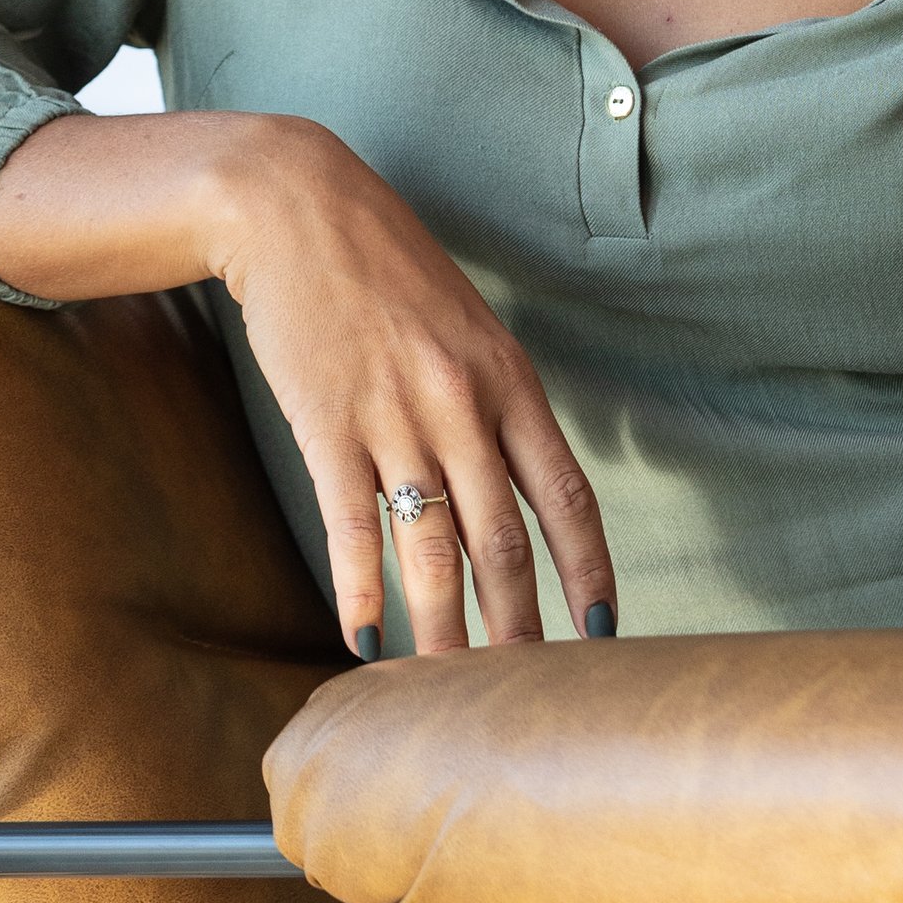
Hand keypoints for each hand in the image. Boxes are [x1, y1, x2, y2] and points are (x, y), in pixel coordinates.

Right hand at [0, 105, 613, 661]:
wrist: (297, 210)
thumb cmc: (386, 272)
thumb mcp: (466, 329)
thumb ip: (495, 405)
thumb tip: (517, 492)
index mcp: (509, 380)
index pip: (568, 496)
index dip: (590, 570)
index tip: (605, 631)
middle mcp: (463, 404)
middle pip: (504, 539)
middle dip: (520, 625)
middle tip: (530, 692)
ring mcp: (395, 415)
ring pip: (430, 545)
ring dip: (441, 626)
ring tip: (447, 689)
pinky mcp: (327, 422)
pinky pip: (351, 522)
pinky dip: (360, 587)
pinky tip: (365, 639)